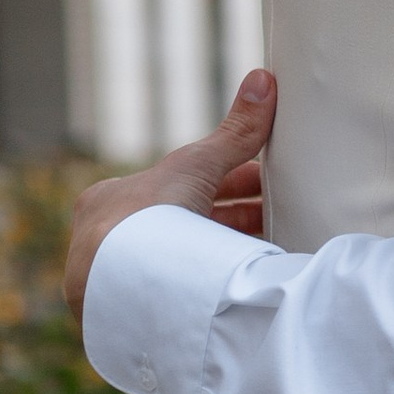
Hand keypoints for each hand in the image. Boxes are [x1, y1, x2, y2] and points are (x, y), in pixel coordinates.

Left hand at [64, 70, 276, 329]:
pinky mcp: (138, 314)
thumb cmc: (147, 217)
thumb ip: (233, 133)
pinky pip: (184, 294)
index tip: (269, 187)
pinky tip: (242, 287)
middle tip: (281, 217)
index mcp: (115, 200)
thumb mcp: (196, 166)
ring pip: (186, 261)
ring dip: (227, 254)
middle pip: (186, 224)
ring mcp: (124, 280)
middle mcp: (112, 239)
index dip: (228, 184)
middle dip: (234, 220)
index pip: (179, 187)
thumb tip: (264, 78)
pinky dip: (215, 286)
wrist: (118, 288)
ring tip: (273, 252)